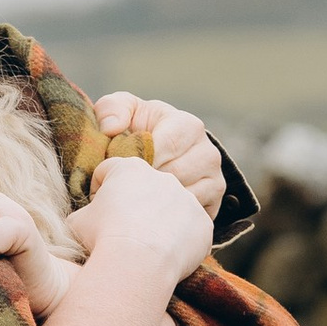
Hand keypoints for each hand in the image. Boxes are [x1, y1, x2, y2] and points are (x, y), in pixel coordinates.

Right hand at [55, 154, 214, 299]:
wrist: (138, 261)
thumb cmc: (104, 237)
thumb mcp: (76, 222)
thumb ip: (82, 213)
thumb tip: (83, 219)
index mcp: (128, 169)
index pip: (110, 171)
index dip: (99, 189)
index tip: (97, 208)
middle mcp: (162, 177)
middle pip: (145, 188)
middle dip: (135, 205)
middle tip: (123, 230)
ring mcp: (186, 198)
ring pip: (171, 208)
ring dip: (160, 222)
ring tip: (146, 247)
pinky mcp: (201, 221)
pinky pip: (190, 230)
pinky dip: (180, 241)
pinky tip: (165, 256)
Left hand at [93, 90, 225, 226]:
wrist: (159, 157)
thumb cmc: (137, 131)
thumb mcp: (121, 112)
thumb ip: (111, 109)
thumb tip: (112, 127)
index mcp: (188, 126)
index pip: (164, 146)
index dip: (138, 159)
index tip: (119, 166)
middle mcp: (208, 152)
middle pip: (173, 174)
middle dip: (144, 181)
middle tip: (122, 186)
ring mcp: (214, 179)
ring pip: (181, 197)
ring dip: (154, 200)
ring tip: (135, 197)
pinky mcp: (214, 204)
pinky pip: (188, 215)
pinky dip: (167, 216)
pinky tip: (150, 211)